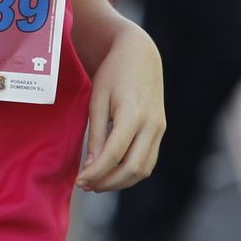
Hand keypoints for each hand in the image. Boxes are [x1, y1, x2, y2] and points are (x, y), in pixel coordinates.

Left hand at [76, 25, 164, 192]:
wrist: (140, 55)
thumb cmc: (113, 74)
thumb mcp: (97, 100)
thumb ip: (96, 134)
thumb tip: (91, 167)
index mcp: (133, 114)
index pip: (114, 155)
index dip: (95, 173)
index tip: (79, 181)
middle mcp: (151, 125)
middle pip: (132, 168)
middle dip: (108, 183)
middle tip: (86, 185)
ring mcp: (159, 129)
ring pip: (144, 169)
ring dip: (121, 182)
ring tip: (97, 182)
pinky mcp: (160, 131)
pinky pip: (148, 160)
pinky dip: (131, 172)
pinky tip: (112, 172)